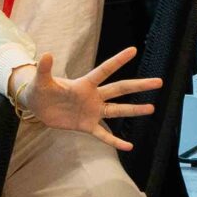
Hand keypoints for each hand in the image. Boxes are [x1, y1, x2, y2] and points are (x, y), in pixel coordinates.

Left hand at [16, 46, 161, 151]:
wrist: (38, 107)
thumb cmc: (41, 89)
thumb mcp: (42, 80)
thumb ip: (45, 69)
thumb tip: (45, 54)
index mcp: (84, 83)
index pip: (104, 70)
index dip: (118, 60)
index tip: (133, 50)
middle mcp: (93, 96)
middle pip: (120, 89)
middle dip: (138, 86)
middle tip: (158, 81)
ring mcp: (92, 111)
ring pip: (117, 110)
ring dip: (134, 110)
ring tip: (152, 108)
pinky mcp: (87, 126)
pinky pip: (104, 135)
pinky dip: (115, 141)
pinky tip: (129, 146)